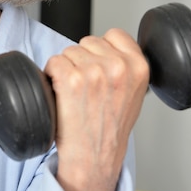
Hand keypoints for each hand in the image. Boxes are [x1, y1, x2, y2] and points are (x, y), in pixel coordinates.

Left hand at [44, 28, 148, 190]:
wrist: (94, 155)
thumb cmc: (110, 127)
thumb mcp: (133, 92)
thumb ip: (126, 66)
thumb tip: (107, 46)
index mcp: (139, 66)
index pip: (114, 34)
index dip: (101, 50)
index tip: (99, 67)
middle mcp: (118, 66)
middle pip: (87, 42)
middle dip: (82, 60)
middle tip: (86, 88)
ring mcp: (94, 72)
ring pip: (68, 52)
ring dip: (66, 68)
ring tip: (75, 93)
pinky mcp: (71, 79)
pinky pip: (53, 62)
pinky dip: (51, 75)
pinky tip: (62, 93)